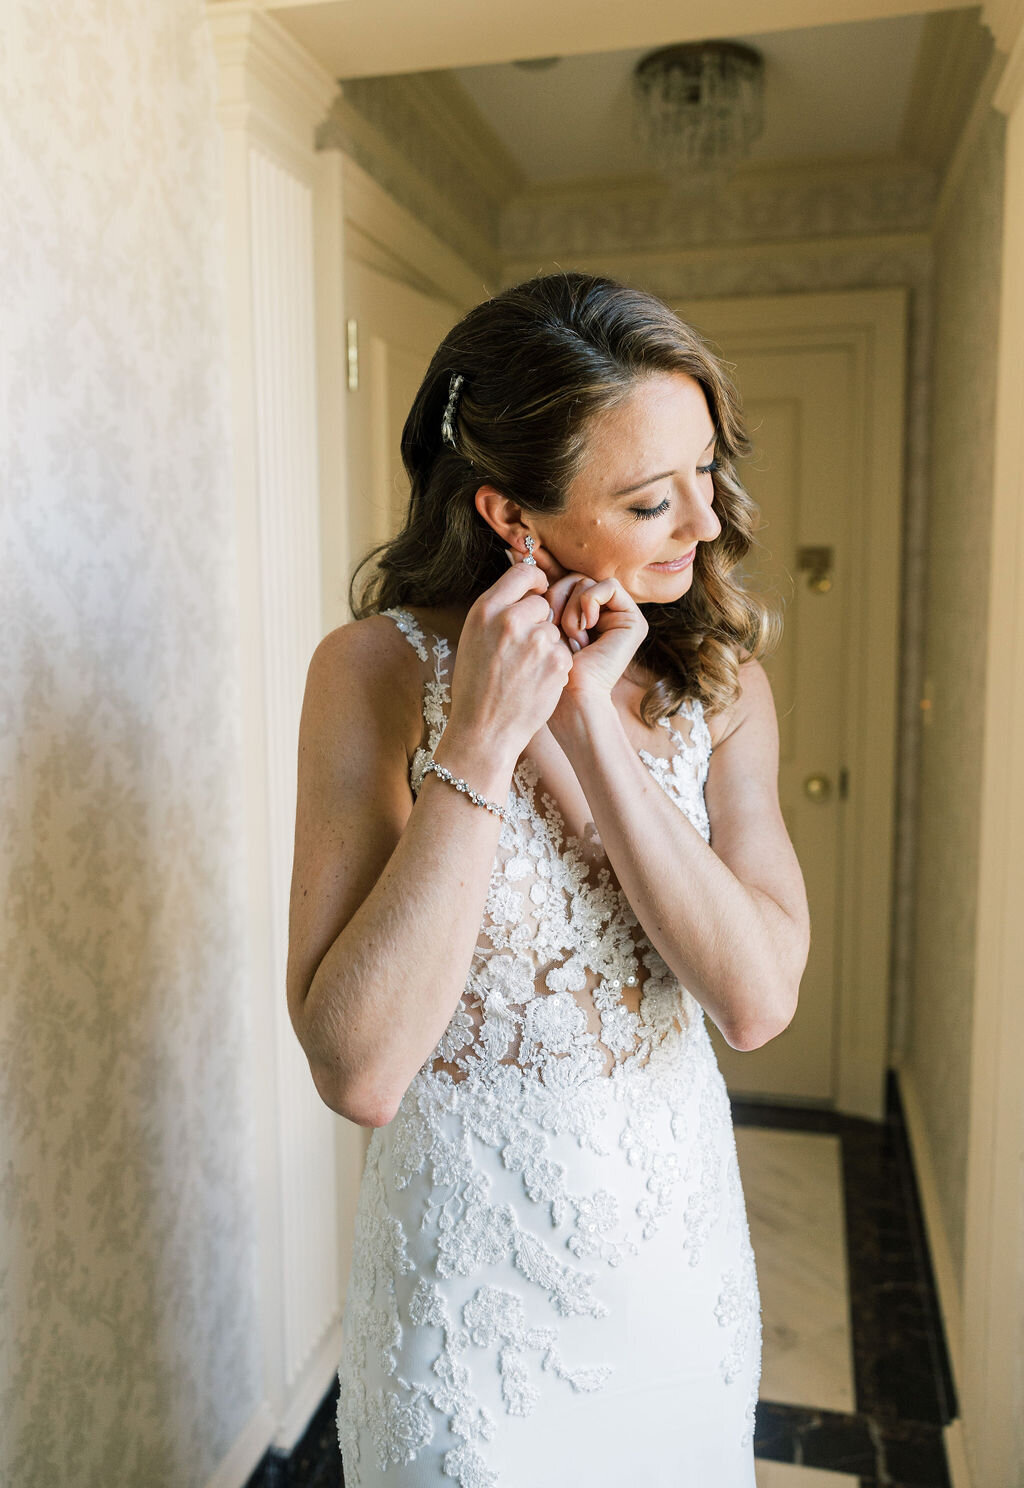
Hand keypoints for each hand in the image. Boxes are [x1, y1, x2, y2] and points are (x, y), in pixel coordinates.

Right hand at [445, 559, 572, 763]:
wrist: (484, 730)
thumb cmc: (476, 686)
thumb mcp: (473, 638)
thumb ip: (497, 611)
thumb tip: (524, 587)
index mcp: (485, 610)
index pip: (522, 572)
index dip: (535, 579)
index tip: (539, 588)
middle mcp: (511, 620)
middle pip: (542, 603)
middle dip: (539, 621)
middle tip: (523, 649)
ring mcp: (537, 641)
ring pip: (554, 629)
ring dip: (547, 646)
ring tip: (525, 671)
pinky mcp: (557, 662)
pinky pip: (564, 651)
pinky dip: (555, 666)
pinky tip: (536, 683)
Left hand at [509, 546, 647, 702]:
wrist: (568, 700)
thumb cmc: (543, 672)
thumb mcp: (534, 626)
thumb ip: (532, 595)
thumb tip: (513, 554)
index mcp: (577, 616)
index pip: (560, 581)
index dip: (545, 585)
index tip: (533, 599)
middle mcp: (599, 615)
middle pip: (572, 579)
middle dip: (557, 599)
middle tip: (554, 627)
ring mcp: (618, 617)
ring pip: (587, 581)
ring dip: (572, 607)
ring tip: (570, 635)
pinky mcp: (633, 621)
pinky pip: (607, 586)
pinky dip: (590, 602)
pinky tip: (585, 628)